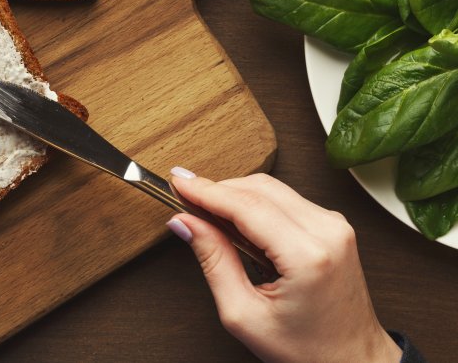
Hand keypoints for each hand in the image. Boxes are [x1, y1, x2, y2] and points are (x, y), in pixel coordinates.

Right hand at [166, 169, 400, 362]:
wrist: (352, 360)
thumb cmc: (307, 349)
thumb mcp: (244, 314)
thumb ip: (213, 261)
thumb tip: (187, 223)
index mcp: (308, 256)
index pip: (246, 205)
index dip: (205, 191)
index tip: (177, 183)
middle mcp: (328, 232)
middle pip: (259, 187)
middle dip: (216, 188)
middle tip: (184, 197)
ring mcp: (335, 226)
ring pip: (272, 188)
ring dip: (235, 194)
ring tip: (207, 214)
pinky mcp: (333, 225)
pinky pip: (286, 198)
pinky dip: (255, 202)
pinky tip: (236, 222)